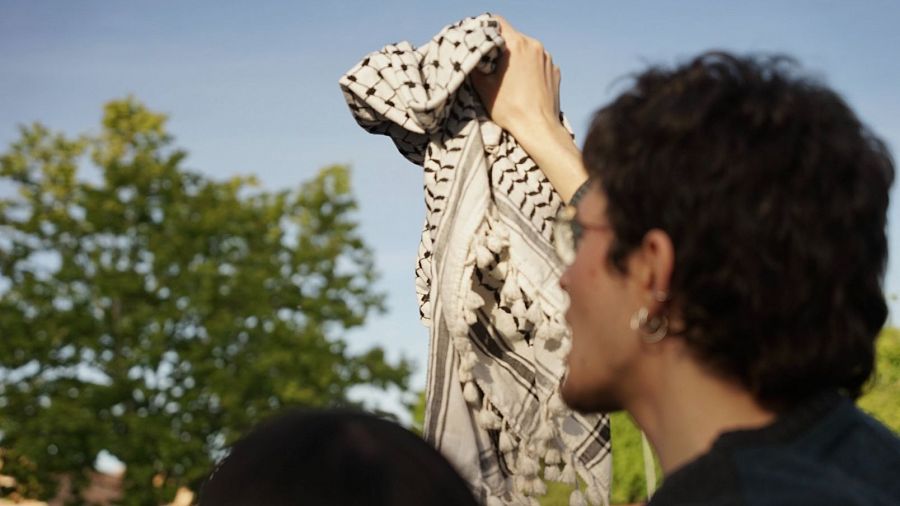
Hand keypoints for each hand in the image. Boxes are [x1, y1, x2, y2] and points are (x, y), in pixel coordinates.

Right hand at [471, 15, 560, 137]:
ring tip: (509, 79)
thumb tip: (472, 56)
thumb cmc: (510, 109)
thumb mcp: (483, 87)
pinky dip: (529, 69)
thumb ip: (476, 65)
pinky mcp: (554, 70)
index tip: (479, 43)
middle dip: (501, 48)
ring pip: (526, 49)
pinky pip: (538, 62)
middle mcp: (534, 46)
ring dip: (516, 58)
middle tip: (491, 65)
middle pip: (512, 37)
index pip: (497, 22)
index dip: (485, 30)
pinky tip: (523, 86)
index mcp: (516, 45)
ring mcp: (547, 58)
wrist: (538, 128)